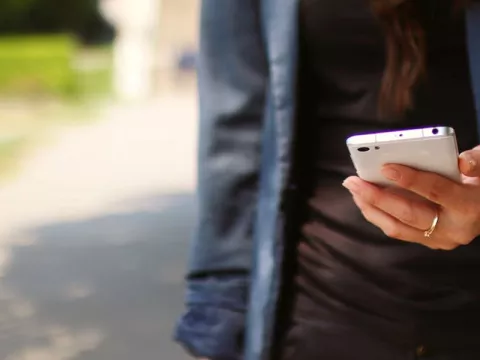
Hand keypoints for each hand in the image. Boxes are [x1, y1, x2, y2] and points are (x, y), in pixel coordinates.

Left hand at [343, 146, 479, 249]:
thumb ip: (476, 160)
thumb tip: (461, 163)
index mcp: (470, 206)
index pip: (436, 191)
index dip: (410, 179)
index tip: (385, 166)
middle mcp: (454, 229)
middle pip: (409, 213)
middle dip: (377, 197)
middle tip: (353, 181)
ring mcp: (440, 239)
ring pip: (397, 227)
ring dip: (370, 207)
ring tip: (353, 188)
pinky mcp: (427, 241)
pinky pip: (397, 229)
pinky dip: (377, 214)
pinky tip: (363, 199)